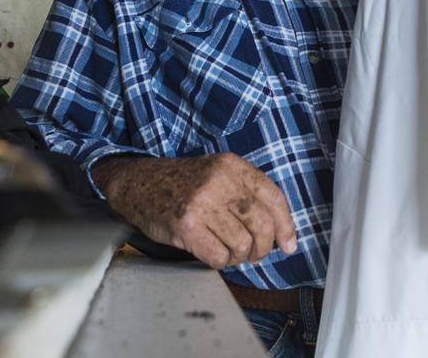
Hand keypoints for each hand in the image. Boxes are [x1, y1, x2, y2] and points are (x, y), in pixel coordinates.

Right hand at [93, 153, 297, 269]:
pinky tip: (210, 252)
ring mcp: (201, 203)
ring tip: (226, 249)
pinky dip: (219, 262)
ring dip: (238, 256)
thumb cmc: (183, 184)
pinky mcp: (186, 226)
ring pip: (242, 245)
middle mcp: (218, 181)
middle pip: (261, 225)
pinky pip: (219, 257)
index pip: (273, 197)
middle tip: (252, 252)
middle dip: (262, 247)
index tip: (288, 244)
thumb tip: (283, 236)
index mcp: (231, 165)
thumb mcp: (218, 174)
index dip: (286, 226)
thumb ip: (248, 196)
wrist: (138, 184)